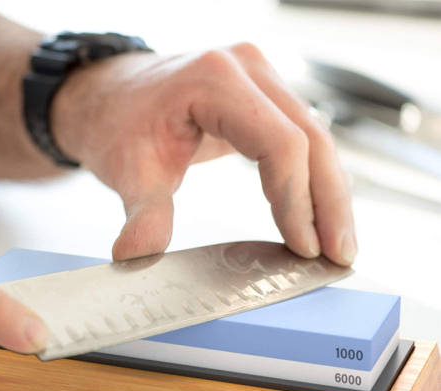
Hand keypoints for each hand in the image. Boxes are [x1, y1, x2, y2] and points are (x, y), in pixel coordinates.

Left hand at [52, 44, 356, 264]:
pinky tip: (319, 212)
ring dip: (330, 194)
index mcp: (215, 80)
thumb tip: (136, 258)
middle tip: (339, 253)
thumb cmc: (119, 122)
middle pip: (313, 139)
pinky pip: (302, 138)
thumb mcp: (128, 169)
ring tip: (338, 241)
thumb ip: (142, 215)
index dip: (296, 200)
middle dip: (329, 203)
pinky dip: (314, 179)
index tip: (302, 247)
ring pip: (317, 138)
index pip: (280, 143)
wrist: (113, 97)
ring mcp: (259, 79)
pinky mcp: (262, 97)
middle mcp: (248, 70)